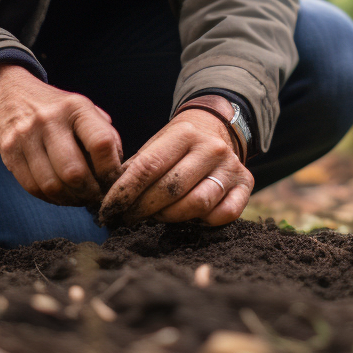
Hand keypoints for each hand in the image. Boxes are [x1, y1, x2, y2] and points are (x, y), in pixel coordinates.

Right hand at [0, 64, 122, 205]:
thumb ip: (104, 134)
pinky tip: (60, 195)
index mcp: (76, 107)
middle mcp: (50, 120)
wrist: (9, 94)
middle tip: (96, 197)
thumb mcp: (84, 109)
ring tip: (79, 199)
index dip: (111, 169)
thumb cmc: (57, 109)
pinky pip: (32, 187)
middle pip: (74, 172)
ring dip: (70, 200)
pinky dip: (50, 198)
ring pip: (51, 185)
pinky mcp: (9, 152)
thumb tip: (119, 170)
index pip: (101, 143)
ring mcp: (26, 136)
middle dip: (89, 192)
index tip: (113, 180)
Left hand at [98, 110, 252, 227]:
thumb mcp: (156, 146)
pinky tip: (189, 218)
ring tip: (155, 217)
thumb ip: (134, 169)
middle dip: (143, 209)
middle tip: (128, 217)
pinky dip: (203, 222)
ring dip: (170, 217)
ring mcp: (231, 167)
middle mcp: (211, 148)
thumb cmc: (176, 147)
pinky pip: (224, 214)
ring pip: (196, 204)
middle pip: (170, 189)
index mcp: (185, 133)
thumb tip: (106, 202)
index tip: (107, 210)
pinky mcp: (246, 185)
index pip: (148, 167)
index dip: (124, 192)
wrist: (217, 130)